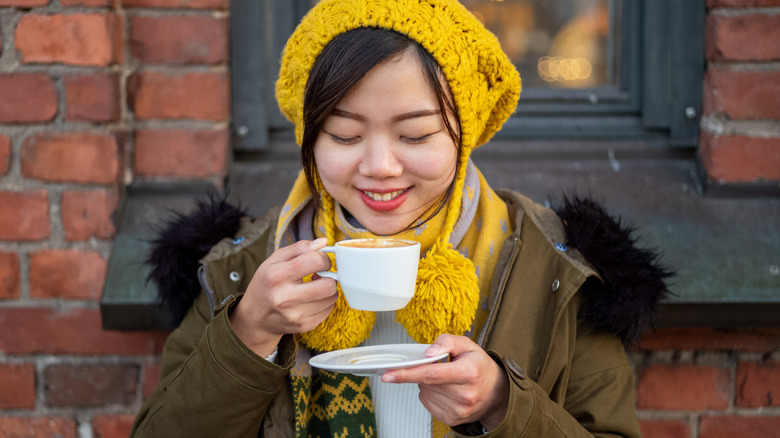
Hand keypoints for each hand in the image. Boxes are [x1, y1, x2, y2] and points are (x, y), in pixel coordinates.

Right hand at [229, 238, 337, 356]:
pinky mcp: (304, 325)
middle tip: (321, 273)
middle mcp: (285, 298)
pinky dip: (325, 301)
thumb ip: (299, 248)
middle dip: (329, 275)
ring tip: (315, 285)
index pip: (314, 261)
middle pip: (328, 285)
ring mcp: (296, 315)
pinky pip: (329, 309)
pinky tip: (312, 298)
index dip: (323, 258)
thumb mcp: (274, 260)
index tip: (320, 260)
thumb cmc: (266, 284)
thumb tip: (323, 242)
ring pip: (332, 297)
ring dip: (328, 288)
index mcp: (276, 276)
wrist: (255, 318)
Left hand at [381, 334, 508, 429]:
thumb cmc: (479, 367)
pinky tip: (445, 390)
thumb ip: (447, 341)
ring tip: (446, 379)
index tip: (388, 374)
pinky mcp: (453, 419)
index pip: (431, 374)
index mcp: (468, 373)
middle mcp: (464, 395)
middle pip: (425, 382)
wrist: (496, 392)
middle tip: (439, 366)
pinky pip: (427, 404)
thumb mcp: (467, 345)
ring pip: (424, 393)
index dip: (407, 373)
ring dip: (427, 384)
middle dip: (423, 372)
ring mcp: (459, 410)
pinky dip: (430, 394)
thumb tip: (428, 352)